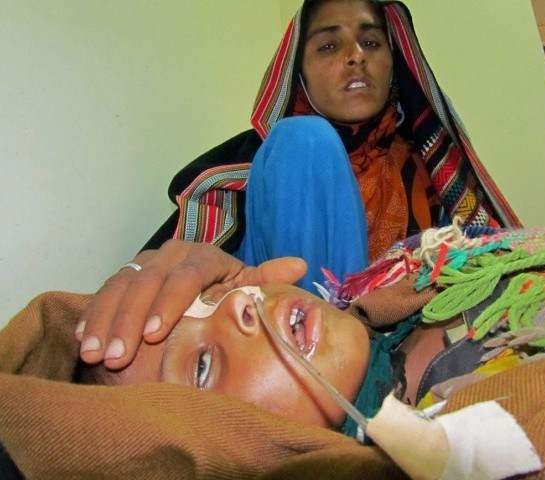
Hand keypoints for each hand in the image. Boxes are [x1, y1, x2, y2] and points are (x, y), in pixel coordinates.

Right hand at [76, 239, 305, 369]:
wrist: (199, 286)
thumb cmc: (227, 291)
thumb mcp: (246, 286)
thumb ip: (266, 279)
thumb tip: (300, 265)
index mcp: (205, 256)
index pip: (186, 275)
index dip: (168, 303)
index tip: (153, 333)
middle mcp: (172, 253)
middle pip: (148, 282)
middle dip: (129, 319)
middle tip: (117, 355)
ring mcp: (145, 262)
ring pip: (121, 286)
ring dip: (106, 320)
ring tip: (95, 354)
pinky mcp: (125, 274)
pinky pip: (104, 290)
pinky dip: (93, 315)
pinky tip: (84, 341)